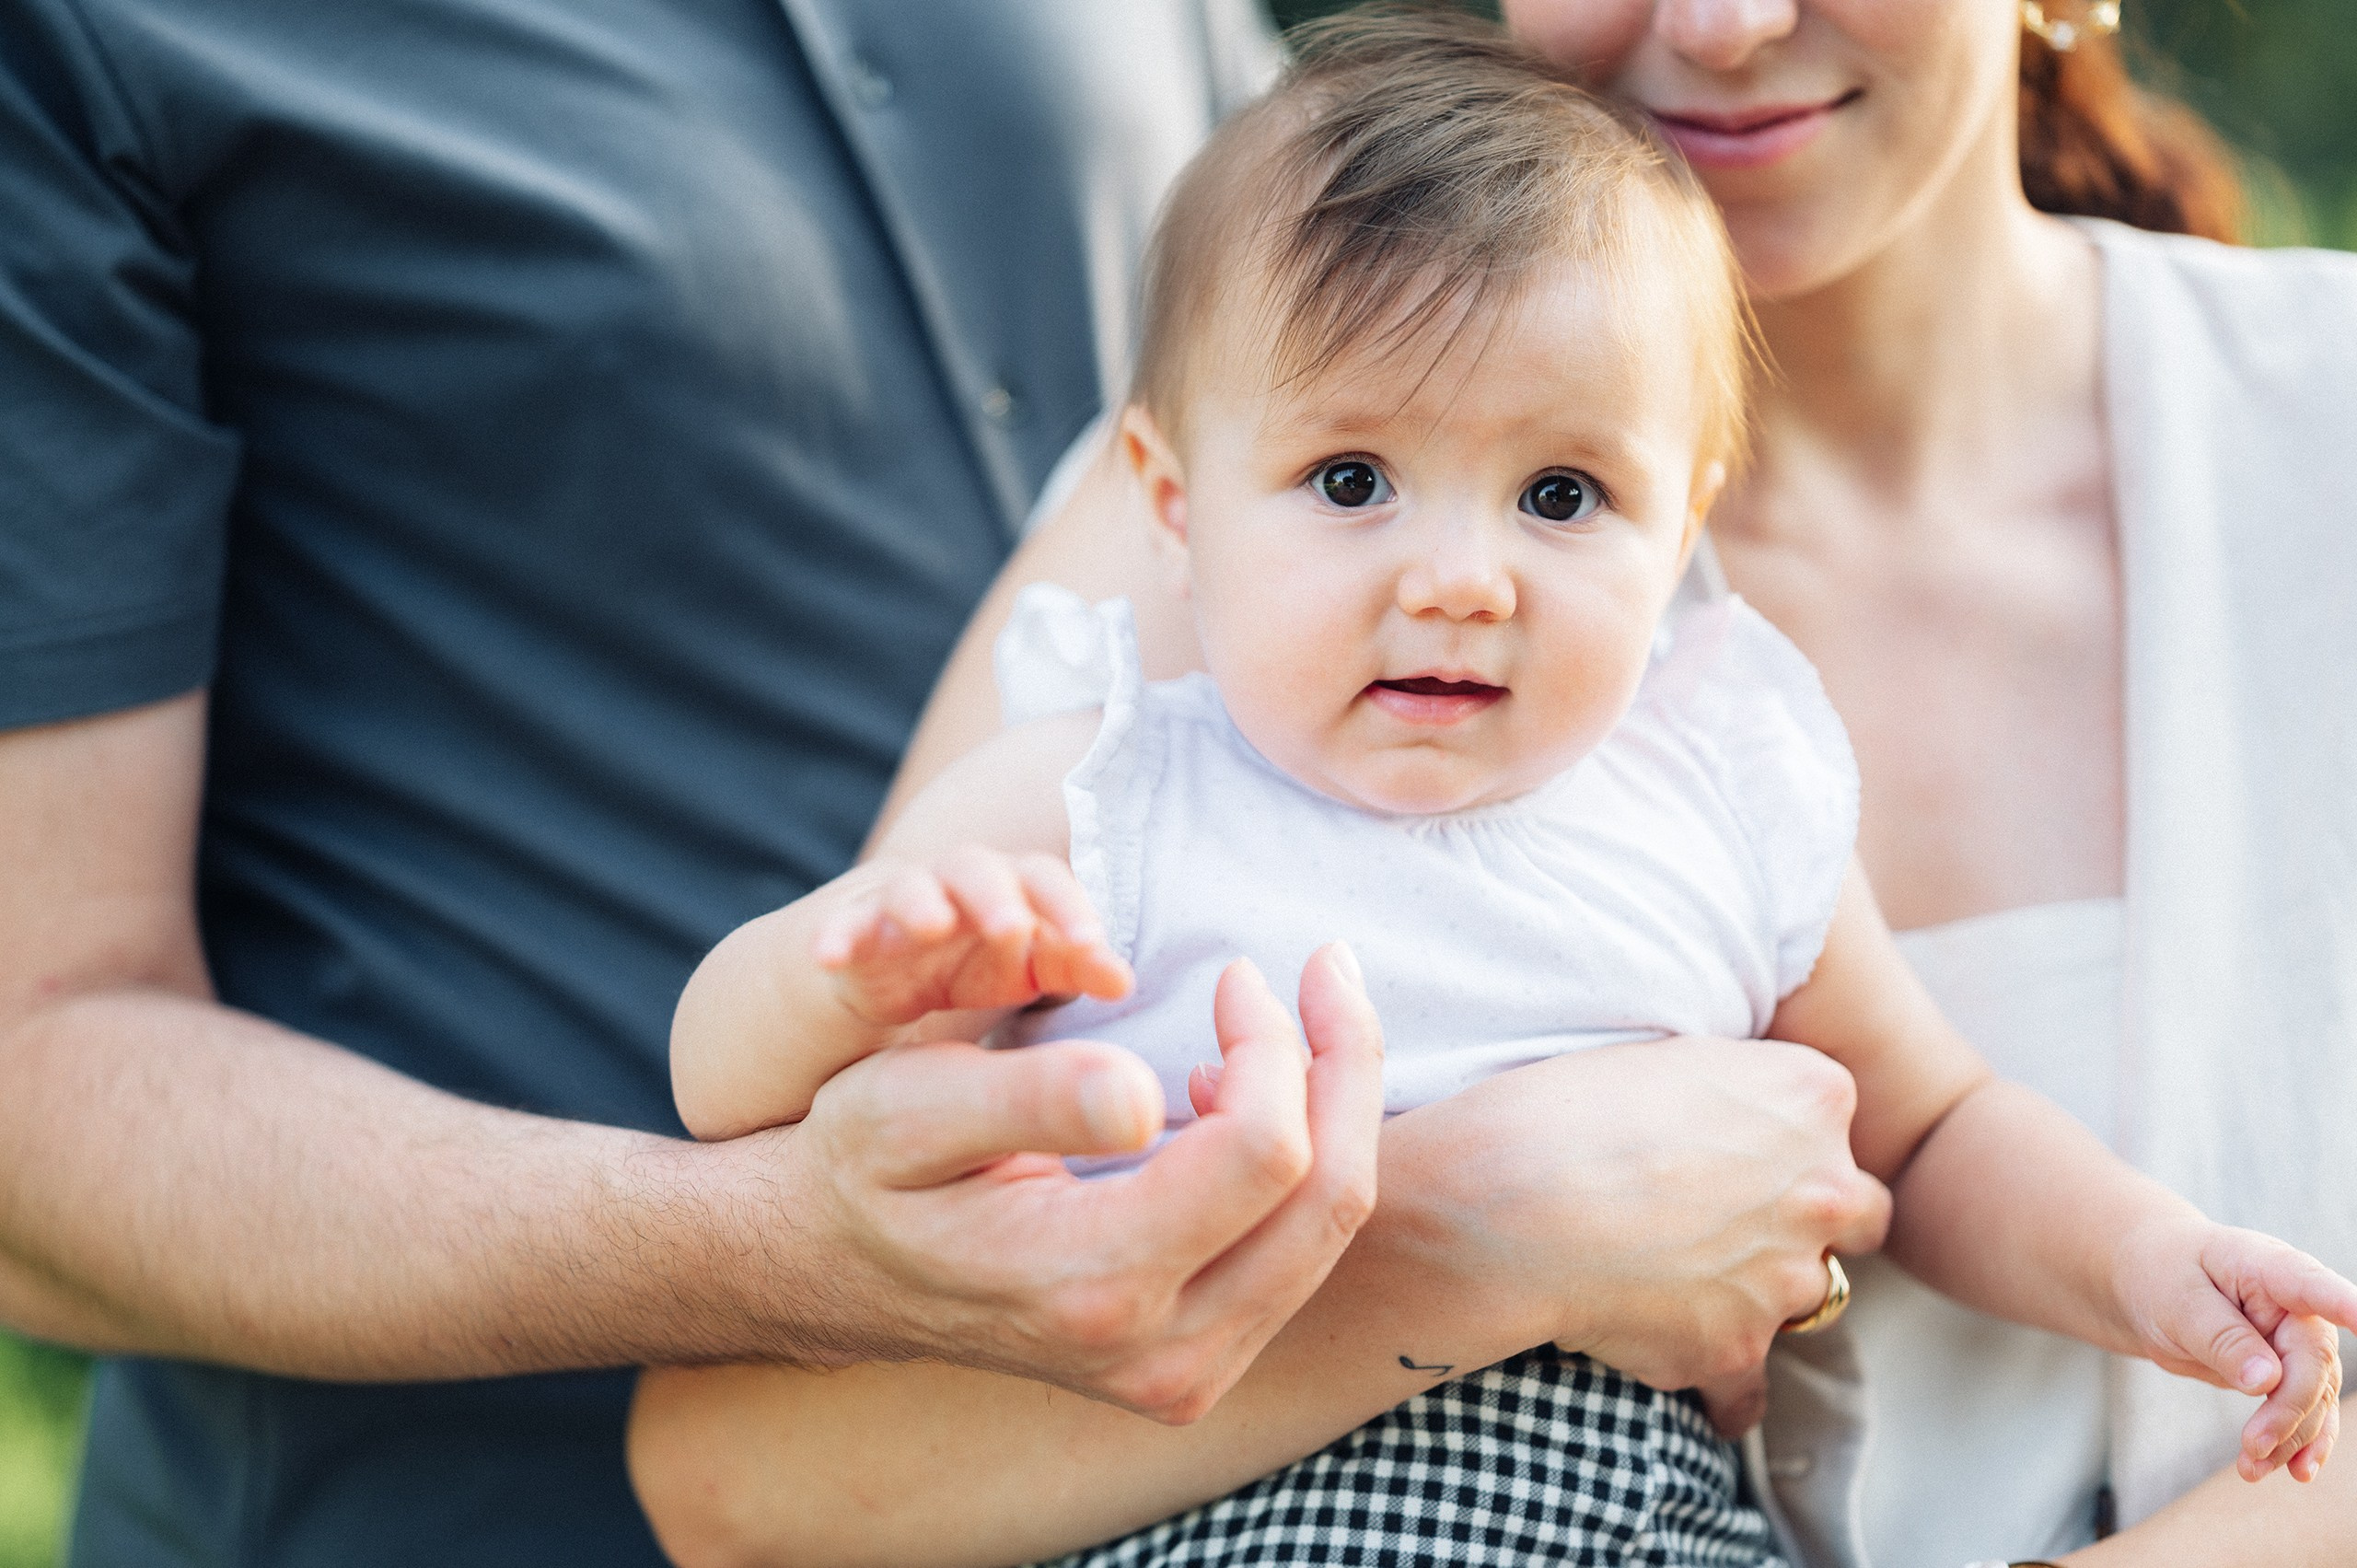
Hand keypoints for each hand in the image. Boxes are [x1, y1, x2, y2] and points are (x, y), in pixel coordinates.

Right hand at [700, 946, 1382, 1422]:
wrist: (823, 1273)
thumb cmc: (860, 1169)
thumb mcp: (910, 1109)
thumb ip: (1029, 1096)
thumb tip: (1141, 1084)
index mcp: (1091, 1285)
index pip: (1264, 1154)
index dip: (1278, 1044)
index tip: (1239, 969)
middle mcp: (1156, 1356)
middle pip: (1328, 1203)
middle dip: (1346, 1064)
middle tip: (1323, 966)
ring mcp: (1182, 1376)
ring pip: (1327, 1234)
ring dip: (1334, 1109)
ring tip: (1285, 1020)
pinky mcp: (1193, 1368)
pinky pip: (1295, 1257)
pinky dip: (1302, 1163)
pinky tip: (1239, 1098)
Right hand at [813, 846, 1131, 1026]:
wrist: (894, 963)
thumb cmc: (980, 958)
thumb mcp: (1032, 968)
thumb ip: (1077, 967)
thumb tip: (1124, 981)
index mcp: (1009, 888)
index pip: (1042, 880)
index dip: (1068, 908)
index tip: (1092, 947)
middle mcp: (955, 885)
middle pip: (977, 869)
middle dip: (996, 895)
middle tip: (1014, 927)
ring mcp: (901, 905)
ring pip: (910, 888)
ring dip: (921, 902)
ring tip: (932, 925)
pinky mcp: (854, 932)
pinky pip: (842, 928)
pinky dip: (835, 937)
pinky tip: (829, 955)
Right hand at [1374, 1035, 1890, 1437]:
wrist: (1516, 1199)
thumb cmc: (1567, 1108)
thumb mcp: (1668, 1056)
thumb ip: (1731, 1088)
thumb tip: (1729, 1120)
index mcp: (1810, 1097)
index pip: (1832, 1125)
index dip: (1785, 1142)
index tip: (1736, 1151)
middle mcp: (1824, 1188)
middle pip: (1859, 1215)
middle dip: (1811, 1220)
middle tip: (1739, 1218)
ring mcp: (1785, 1278)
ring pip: (1806, 1299)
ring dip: (1759, 1295)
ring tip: (1679, 1286)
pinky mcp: (1734, 1349)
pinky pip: (1747, 1392)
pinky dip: (1721, 1386)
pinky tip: (1678, 1360)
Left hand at [2114, 1219, 2356, 1482]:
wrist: (2149, 1283)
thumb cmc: (2162, 1276)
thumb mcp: (2176, 1301)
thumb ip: (2220, 1337)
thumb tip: (2267, 1380)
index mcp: (2266, 1268)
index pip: (2310, 1284)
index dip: (2341, 1302)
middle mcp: (2294, 1305)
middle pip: (2312, 1363)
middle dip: (2289, 1410)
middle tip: (2252, 1445)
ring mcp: (2294, 1341)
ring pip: (2314, 1396)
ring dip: (2290, 1436)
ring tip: (2252, 1468)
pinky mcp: (2286, 1373)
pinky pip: (2306, 1411)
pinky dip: (2299, 1441)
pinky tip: (2295, 1470)